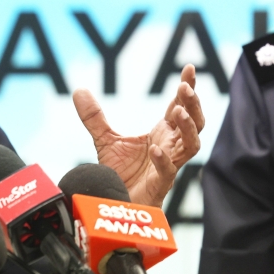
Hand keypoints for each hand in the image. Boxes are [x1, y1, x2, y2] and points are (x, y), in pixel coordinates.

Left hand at [73, 64, 204, 206]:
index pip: (180, 107)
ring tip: (179, 113)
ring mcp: (168, 166)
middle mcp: (170, 148)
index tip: (188, 68)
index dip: (187, 88)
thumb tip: (79, 90)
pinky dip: (163, 160)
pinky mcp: (160, 186)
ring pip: (192, 146)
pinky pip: (168, 172)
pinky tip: (155, 148)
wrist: (111, 205)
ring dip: (188, 129)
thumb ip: (94, 117)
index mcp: (163, 134)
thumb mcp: (104, 140)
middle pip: (194, 123)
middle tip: (186, 88)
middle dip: (193, 105)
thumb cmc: (117, 175)